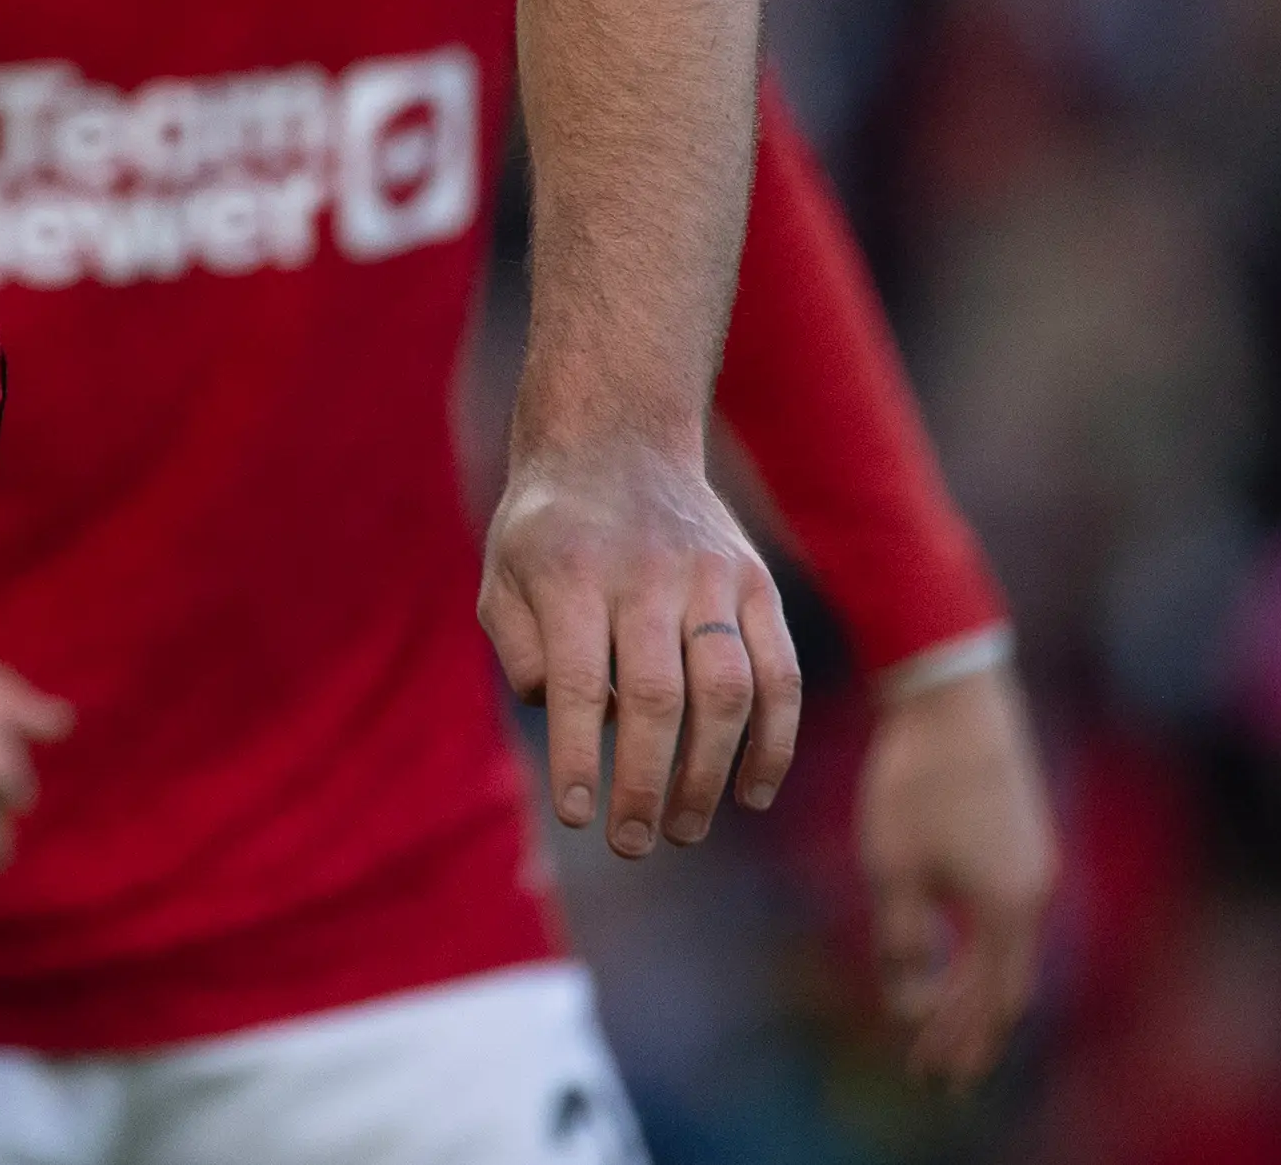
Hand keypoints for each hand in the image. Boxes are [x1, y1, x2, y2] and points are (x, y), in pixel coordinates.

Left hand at [480, 439, 799, 856]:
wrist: (616, 438)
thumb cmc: (549, 529)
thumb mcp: (502, 572)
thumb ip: (519, 647)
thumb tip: (562, 716)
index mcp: (572, 572)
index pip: (579, 682)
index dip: (579, 757)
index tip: (577, 817)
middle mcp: (648, 574)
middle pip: (658, 698)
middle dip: (645, 783)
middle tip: (632, 843)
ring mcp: (711, 577)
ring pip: (727, 693)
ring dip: (709, 774)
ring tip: (684, 830)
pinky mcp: (755, 585)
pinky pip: (778, 675)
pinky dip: (772, 742)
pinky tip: (750, 793)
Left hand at [861, 660, 1055, 1083]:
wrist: (955, 696)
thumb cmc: (917, 781)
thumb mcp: (895, 866)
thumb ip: (905, 941)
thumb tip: (908, 1005)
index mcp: (1007, 913)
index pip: (986, 1002)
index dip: (957, 1042)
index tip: (929, 1076)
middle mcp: (1034, 896)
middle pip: (1007, 986)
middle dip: (974, 1031)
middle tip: (944, 1072)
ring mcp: (1034, 864)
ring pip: (1010, 950)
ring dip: (979, 990)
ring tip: (950, 1020)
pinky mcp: (1022, 835)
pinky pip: (1006, 916)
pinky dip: (983, 950)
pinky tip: (958, 950)